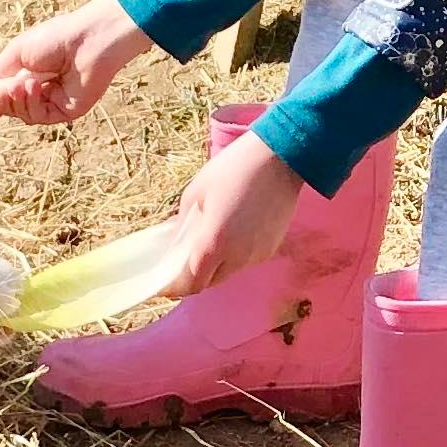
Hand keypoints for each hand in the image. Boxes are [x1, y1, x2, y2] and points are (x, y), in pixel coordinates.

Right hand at [0, 0, 152, 125]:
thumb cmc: (56, 37)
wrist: (89, 39)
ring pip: (23, 115)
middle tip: (0, 91)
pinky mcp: (65, 112)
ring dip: (17, 101)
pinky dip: (32, 104)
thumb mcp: (17, 52)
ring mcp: (53, 102)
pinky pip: (39, 117)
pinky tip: (35, 88)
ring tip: (22, 84)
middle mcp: (40, 90)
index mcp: (28, 74)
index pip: (5, 94)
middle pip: (11, 108)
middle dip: (2, 101)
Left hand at [157, 130, 304, 298]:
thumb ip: (181, 226)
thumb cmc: (232, 169)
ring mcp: (257, 254)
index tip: (166, 285)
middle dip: (194, 277)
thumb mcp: (195, 194)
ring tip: (209, 242)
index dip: (176, 289)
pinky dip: (234, 255)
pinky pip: (245, 261)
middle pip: (209, 282)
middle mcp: (237, 256)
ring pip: (228, 272)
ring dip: (215, 266)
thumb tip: (173, 246)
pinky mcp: (271, 248)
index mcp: (213, 244)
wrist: (280, 157)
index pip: (191, 285)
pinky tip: (233, 232)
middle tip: (183, 262)